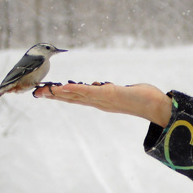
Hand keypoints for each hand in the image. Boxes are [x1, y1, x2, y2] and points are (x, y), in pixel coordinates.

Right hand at [33, 81, 172, 126]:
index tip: (44, 93)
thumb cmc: (142, 98)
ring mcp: (103, 99)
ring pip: (76, 96)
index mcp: (101, 102)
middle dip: (53, 96)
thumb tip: (100, 86)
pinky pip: (88, 92)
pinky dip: (74, 90)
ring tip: (43, 91)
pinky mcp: (110, 94)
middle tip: (35, 93)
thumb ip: (109, 90)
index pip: (77, 98)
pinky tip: (62, 87)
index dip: (60, 96)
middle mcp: (100, 103)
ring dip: (58, 94)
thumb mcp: (120, 92)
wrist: (157, 106)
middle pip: (72, 99)